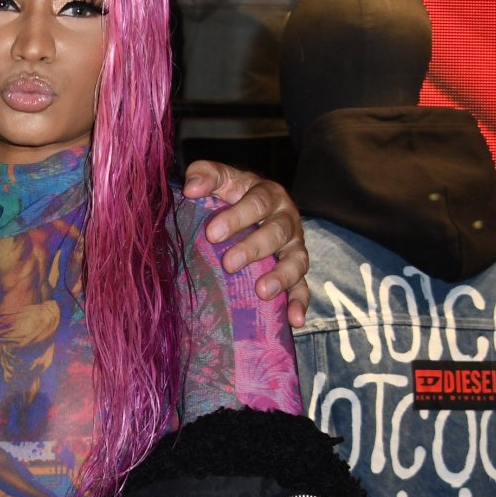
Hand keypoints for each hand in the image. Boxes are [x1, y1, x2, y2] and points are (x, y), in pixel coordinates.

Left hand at [182, 161, 310, 326]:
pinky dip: (300, 303)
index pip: (257, 202)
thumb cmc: (231, 195)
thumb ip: (206, 175)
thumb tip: (191, 187)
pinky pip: (303, 287)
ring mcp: (294, 247)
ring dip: (282, 276)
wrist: (250, 208)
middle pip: (277, 232)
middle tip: (229, 263)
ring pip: (296, 260)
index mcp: (268, 194)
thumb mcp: (220, 180)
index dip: (237, 217)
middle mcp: (286, 219)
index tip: (213, 233)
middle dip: (254, 248)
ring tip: (262, 291)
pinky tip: (294, 320)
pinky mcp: (296, 271)